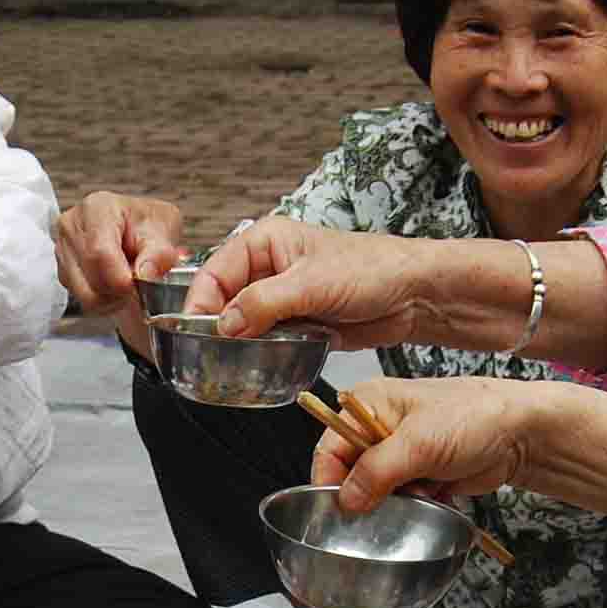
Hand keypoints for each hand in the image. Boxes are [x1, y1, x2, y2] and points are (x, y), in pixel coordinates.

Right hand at [52, 191, 187, 343]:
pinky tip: (113, 283)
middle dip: (119, 291)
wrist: (140, 229)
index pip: (100, 254)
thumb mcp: (163, 229)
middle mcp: (72, 226)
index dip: (122, 279)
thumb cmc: (148, 225)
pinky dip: (102, 299)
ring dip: (111, 299)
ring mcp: (63, 249)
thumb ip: (159, 253)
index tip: (141, 284)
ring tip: (127, 282)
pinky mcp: (62, 269)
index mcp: (96, 209)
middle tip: (138, 284)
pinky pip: (81, 298)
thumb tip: (145, 274)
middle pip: (91, 279)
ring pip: (85, 295)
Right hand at [190, 217, 444, 347]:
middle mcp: (268, 267)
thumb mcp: (311, 283)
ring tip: (226, 364)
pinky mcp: (295, 323)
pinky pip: (265, 340)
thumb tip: (225, 324)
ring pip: (242, 322)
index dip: (200, 302)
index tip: (193, 331)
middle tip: (206, 354)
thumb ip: (264, 303)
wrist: (412, 295)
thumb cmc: (371, 270)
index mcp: (265, 241)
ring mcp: (281, 297)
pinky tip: (254, 366)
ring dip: (237, 342)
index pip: (215, 271)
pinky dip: (258, 353)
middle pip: (223, 298)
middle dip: (215, 325)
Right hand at [309, 374, 563, 508]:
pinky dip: (409, 506)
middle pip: (348, 472)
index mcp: (366, 403)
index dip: (330, 480)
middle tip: (385, 503)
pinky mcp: (416, 473)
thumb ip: (376, 470)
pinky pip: (398, 499)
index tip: (339, 509)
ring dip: (391, 502)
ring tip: (415, 494)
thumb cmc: (475, 417)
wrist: (521, 434)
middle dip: (366, 493)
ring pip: (374, 490)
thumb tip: (346, 499)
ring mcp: (398, 451)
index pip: (329, 447)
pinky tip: (427, 498)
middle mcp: (377, 425)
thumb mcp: (418, 442)